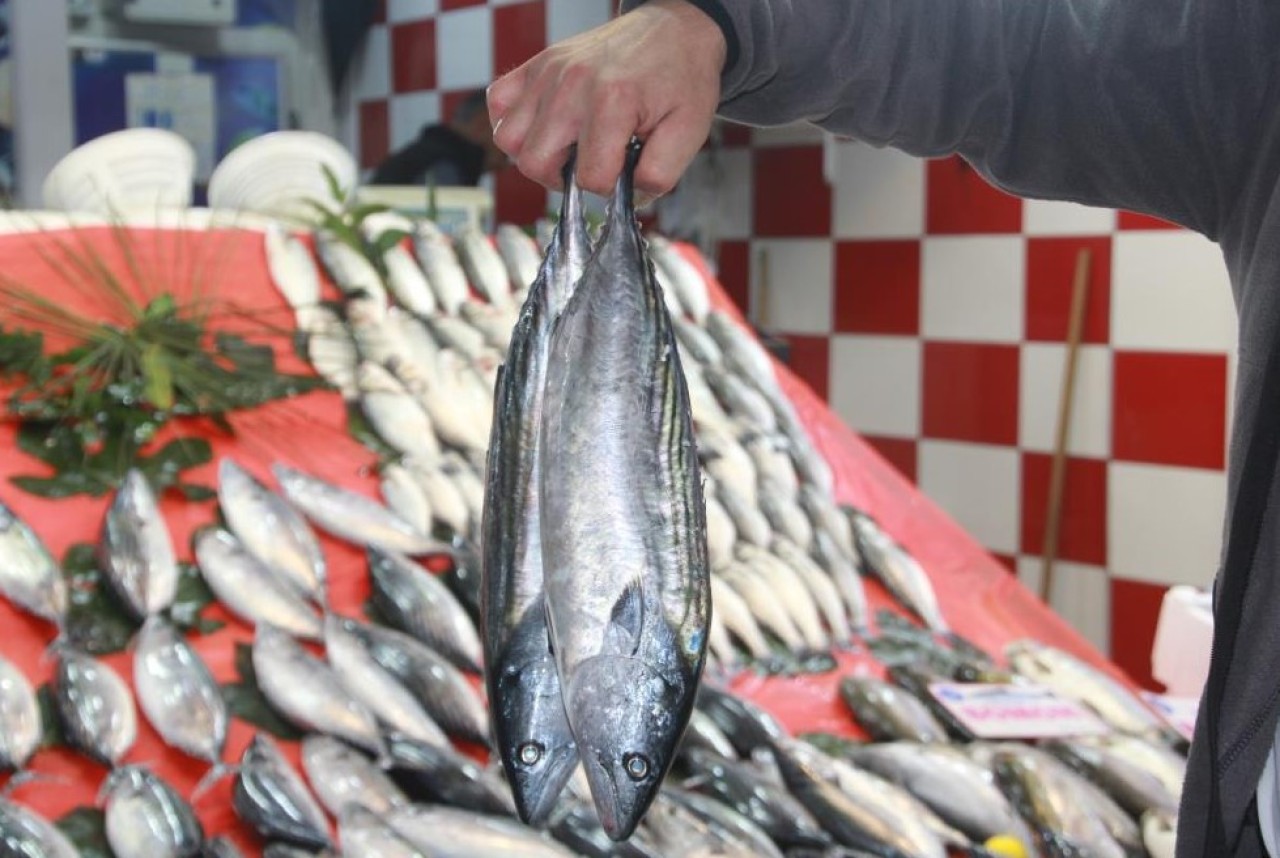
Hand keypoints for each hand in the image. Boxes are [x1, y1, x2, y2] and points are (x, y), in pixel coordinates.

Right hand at [487, 0, 725, 200]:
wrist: (674, 29)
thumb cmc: (681, 76)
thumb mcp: (689, 131)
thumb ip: (660, 174)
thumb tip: (629, 197)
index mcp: (612, 102)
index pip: (589, 177)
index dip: (609, 186)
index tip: (623, 169)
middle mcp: (572, 85)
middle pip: (535, 162)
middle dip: (563, 179)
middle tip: (589, 166)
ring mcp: (549, 72)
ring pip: (508, 138)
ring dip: (534, 154)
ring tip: (565, 149)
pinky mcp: (537, 64)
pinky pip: (498, 103)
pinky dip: (513, 122)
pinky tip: (544, 127)